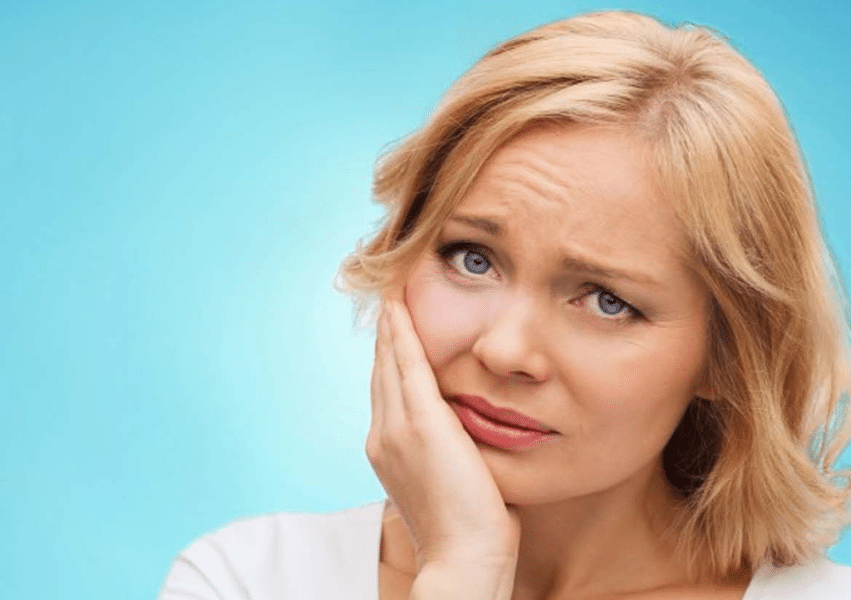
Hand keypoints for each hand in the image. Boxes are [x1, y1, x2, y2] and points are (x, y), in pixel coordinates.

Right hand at [367, 285, 521, 572]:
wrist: (464, 558)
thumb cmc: (470, 530)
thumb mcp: (454, 480)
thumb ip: (452, 450)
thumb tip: (469, 435)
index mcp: (388, 449)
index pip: (387, 389)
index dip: (390, 355)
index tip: (396, 326)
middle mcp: (382, 434)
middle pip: (381, 369)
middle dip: (386, 332)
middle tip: (390, 293)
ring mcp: (396, 427)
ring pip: (389, 361)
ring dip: (391, 323)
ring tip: (394, 288)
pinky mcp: (420, 421)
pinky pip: (407, 363)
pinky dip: (402, 331)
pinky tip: (400, 305)